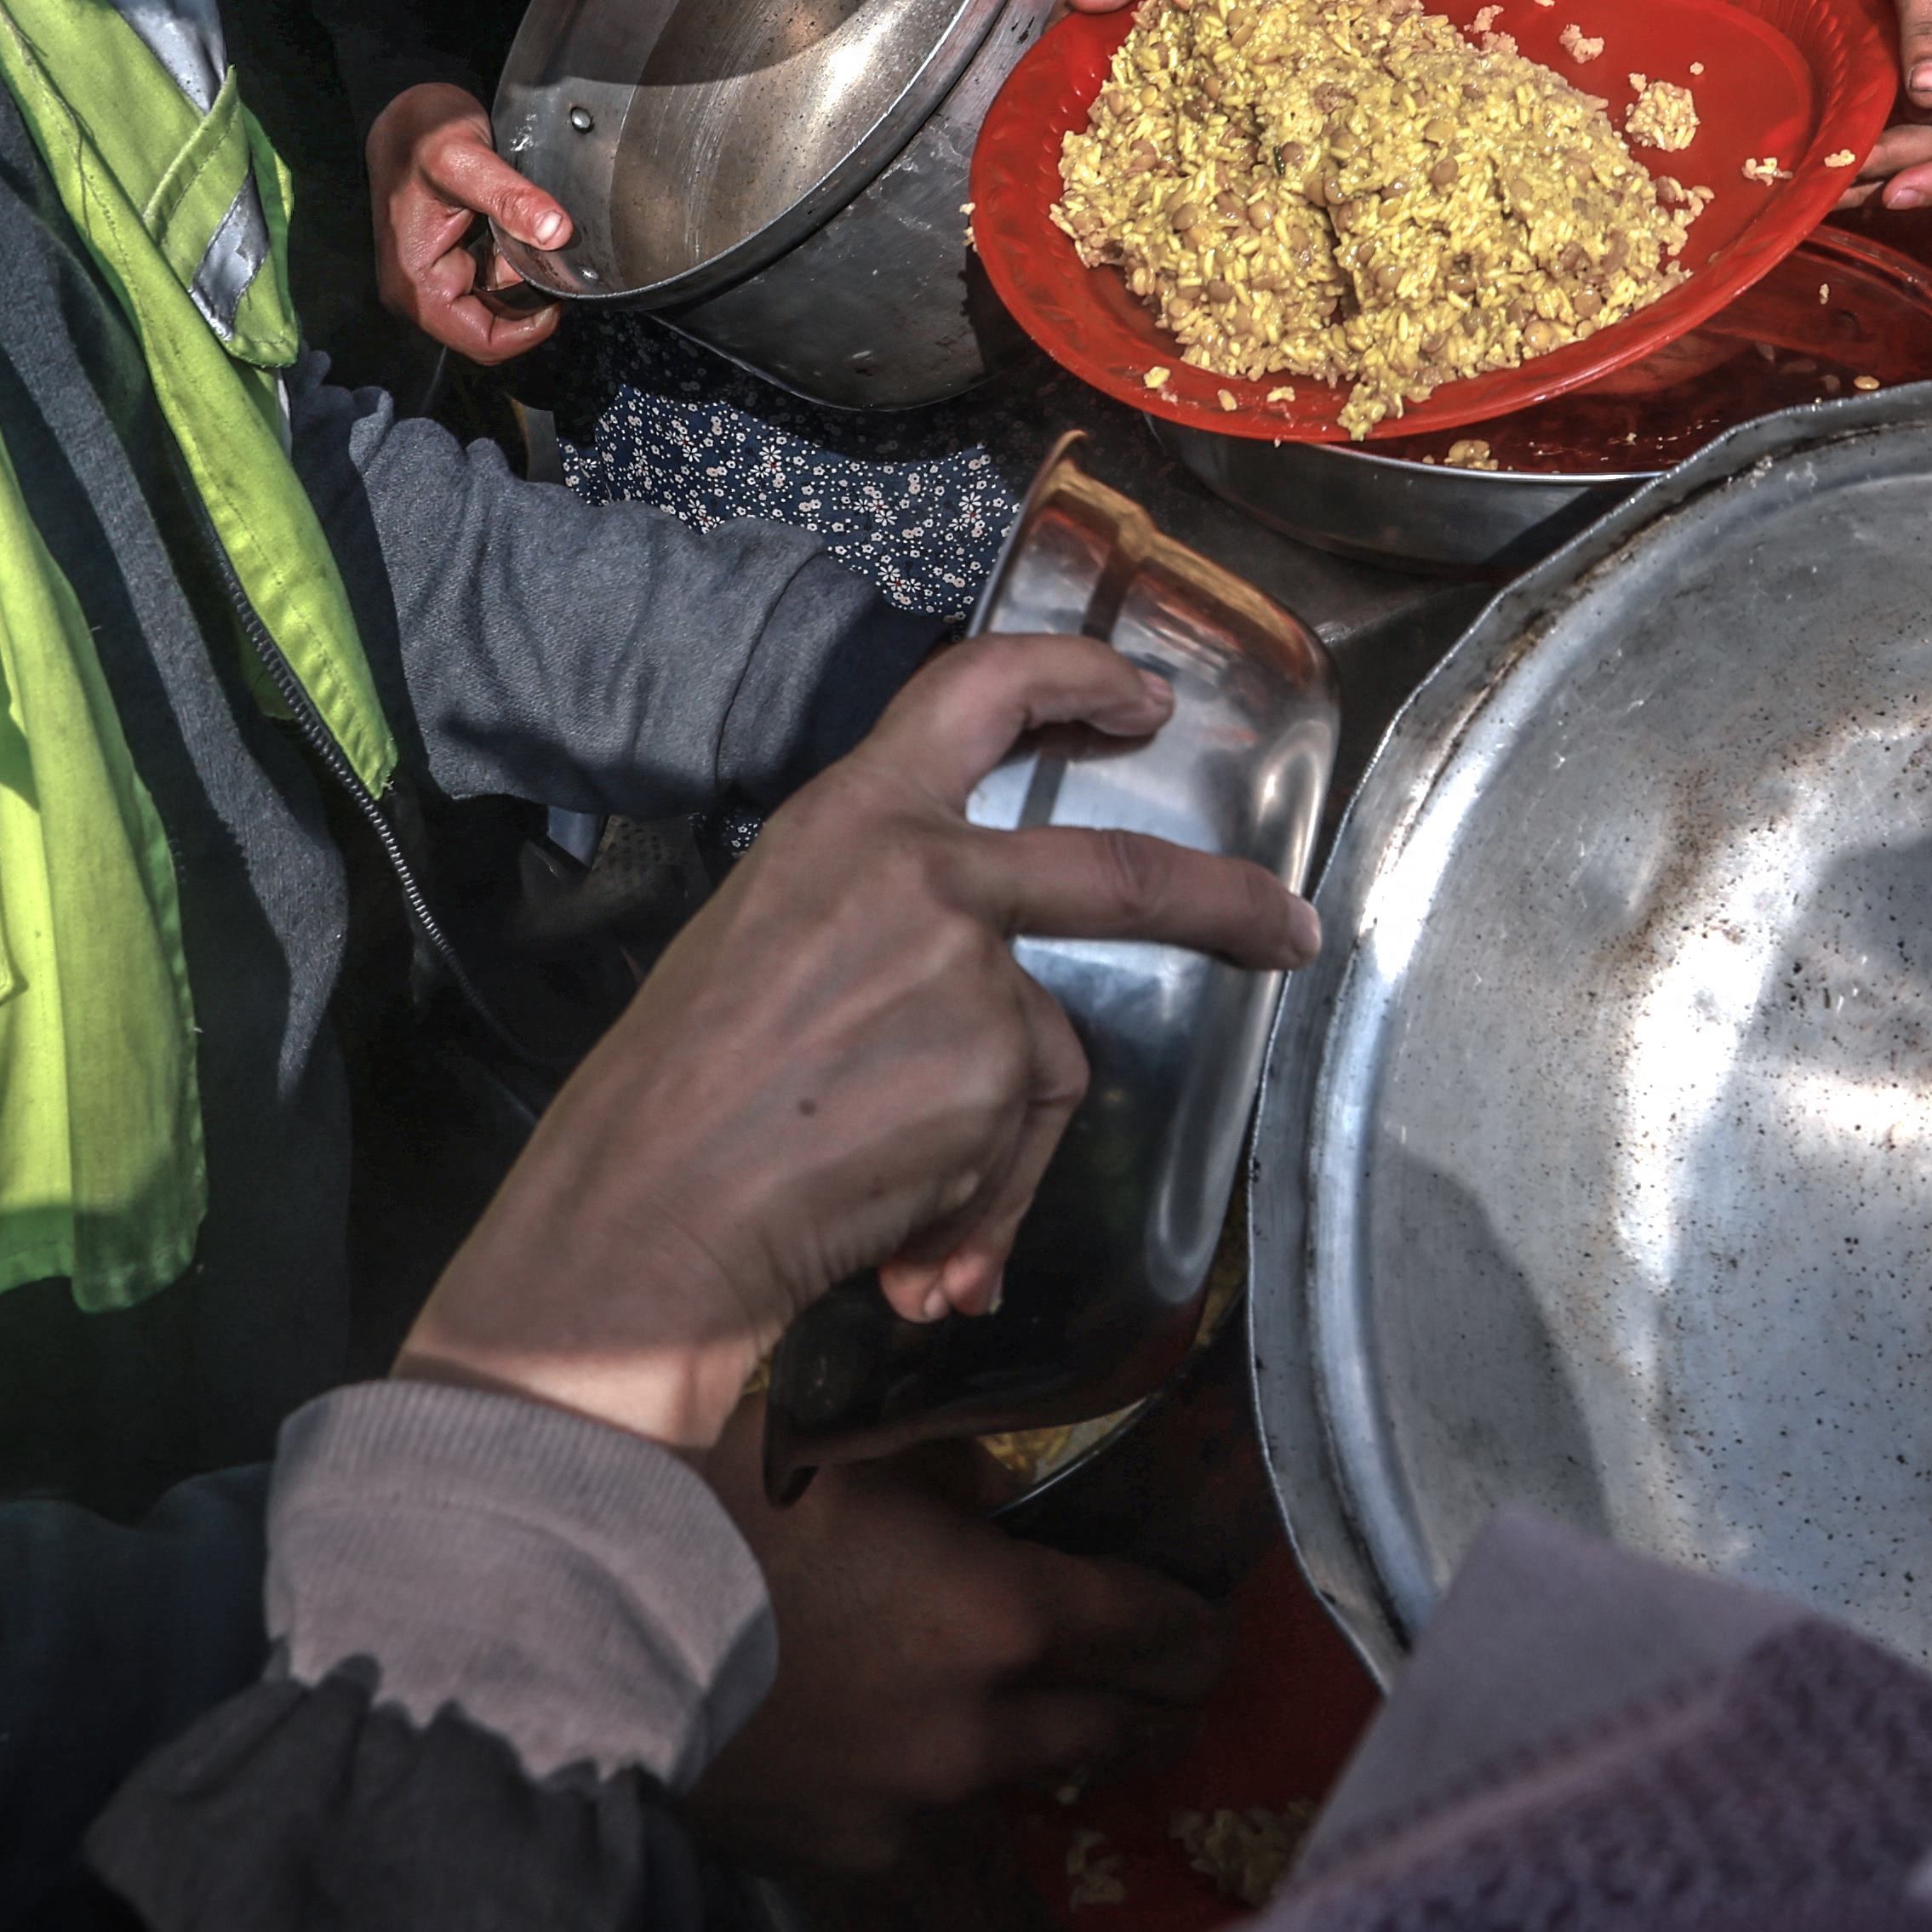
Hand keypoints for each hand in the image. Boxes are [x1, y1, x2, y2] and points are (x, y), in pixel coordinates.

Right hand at [364, 81, 570, 368]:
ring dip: (526, 277)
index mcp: (416, 284)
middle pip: (493, 328)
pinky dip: (518, 262)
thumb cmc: (423, 133)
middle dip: (529, 298)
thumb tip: (557, 232)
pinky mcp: (451, 264)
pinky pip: (496, 282)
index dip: (528, 330)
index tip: (561, 296)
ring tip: (533, 230)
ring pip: (500, 305)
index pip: (481, 341)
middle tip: (551, 254)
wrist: (407, 111)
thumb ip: (511, 199)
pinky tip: (524, 229)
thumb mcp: (468, 161)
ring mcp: (436, 280)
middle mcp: (420, 292)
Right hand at [393, 627, 1321, 1455]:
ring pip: (1043, 1064)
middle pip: (1116, 877)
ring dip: (990, 1157)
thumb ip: (882, 930)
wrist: (647, 1215)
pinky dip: (979, 1209)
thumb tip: (976, 1017)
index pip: (975, 691)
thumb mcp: (768, 942)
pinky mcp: (999, 1071)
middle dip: (1223, 904)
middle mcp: (923, 873)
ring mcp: (970, 972)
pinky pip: (1023, 1147)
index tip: (1141, 697)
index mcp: (849, 819)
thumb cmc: (675, 1100)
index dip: (1072, 678)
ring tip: (898, 1229)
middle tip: (1285, 930)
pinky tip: (904, 1253)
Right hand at [688, 1427, 1236, 1872]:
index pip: (1153, 1628)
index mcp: (1000, 1613)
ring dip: (1039, 1742)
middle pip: (1112, 1726)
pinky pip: (915, 1813)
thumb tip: (986, 1471)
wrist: (575, 1634)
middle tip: (1177, 1686)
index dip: (1194, 1623)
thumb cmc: (709, 1508)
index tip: (1213, 1623)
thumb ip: (939, 1460)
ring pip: (1013, 1774)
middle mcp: (978, 1724)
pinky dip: (921, 1778)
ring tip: (1050, 1719)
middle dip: (1156, 1701)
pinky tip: (891, 1741)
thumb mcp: (841, 1439)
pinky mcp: (844, 1850)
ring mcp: (913, 1800)